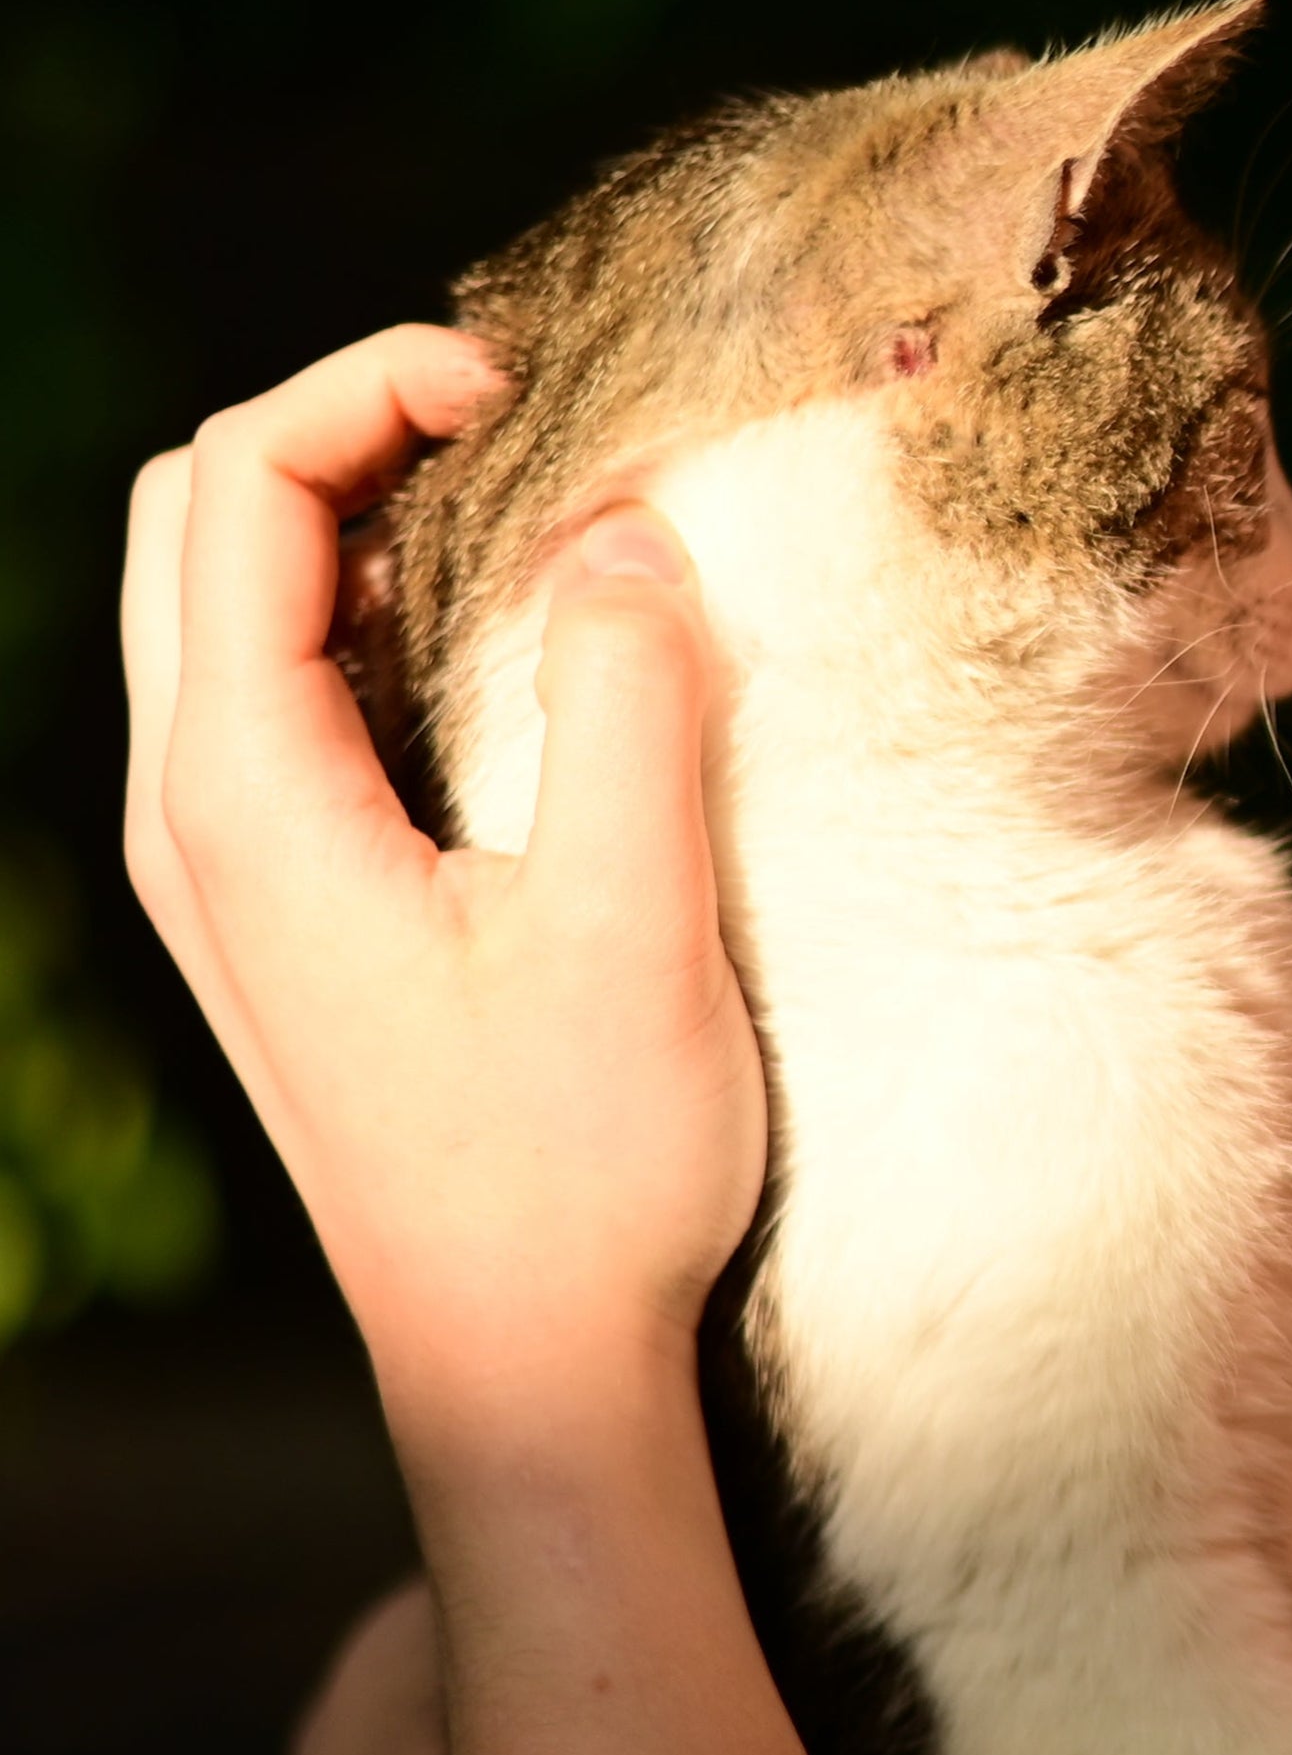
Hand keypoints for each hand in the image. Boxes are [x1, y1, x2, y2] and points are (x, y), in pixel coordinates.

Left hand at [122, 328, 768, 1435]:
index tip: (531, 390)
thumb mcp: (636, 927)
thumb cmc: (579, 1172)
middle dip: (346, 427)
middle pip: (201, 521)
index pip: (243, 488)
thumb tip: (626, 531)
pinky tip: (495, 656)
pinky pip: (273, 702)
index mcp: (245, 798)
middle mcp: (192, 819)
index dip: (373, 387)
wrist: (525, 1368)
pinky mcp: (273, 913)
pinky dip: (364, 621)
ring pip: (224, 608)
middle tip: (525, 429)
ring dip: (354, 522)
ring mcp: (219, 871)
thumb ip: (625, 704)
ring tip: (525, 520)